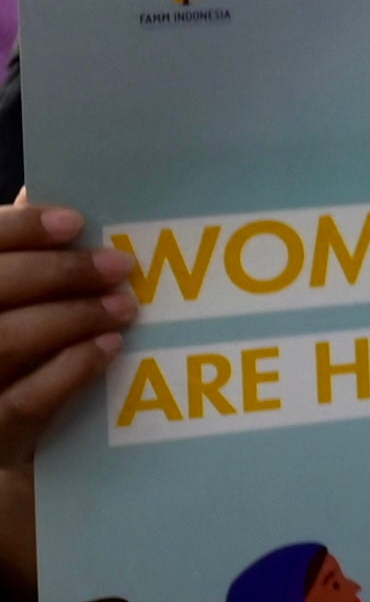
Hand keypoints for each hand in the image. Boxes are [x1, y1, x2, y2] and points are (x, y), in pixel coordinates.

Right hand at [0, 196, 144, 601]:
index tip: (75, 220)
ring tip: (125, 308)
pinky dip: (66, 372)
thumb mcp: (3, 330)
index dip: (16, 229)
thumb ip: (7, 270)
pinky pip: (17, 407)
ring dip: (70, 318)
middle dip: (55, 273)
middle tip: (121, 265)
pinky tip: (106, 350)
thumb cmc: (2, 396)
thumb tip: (39, 194)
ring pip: (0, 343)